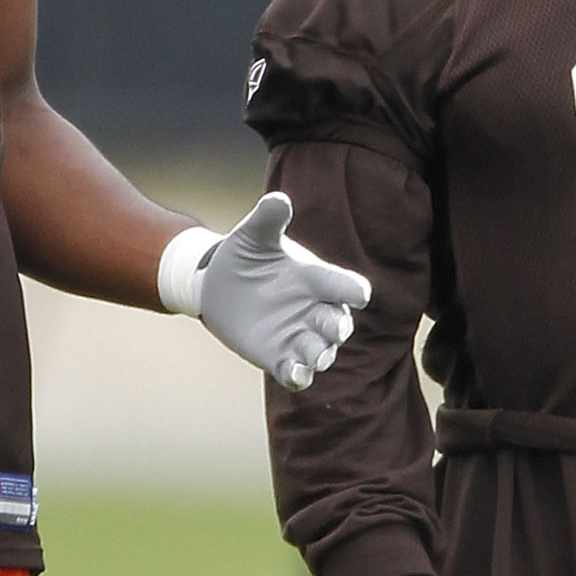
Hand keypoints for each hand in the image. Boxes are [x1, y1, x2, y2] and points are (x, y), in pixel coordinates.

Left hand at [159, 193, 371, 391]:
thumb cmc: (244, 254)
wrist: (217, 283)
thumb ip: (268, 219)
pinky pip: (296, 373)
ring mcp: (298, 336)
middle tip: (334, 330)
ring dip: (320, 355)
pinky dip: (299, 376)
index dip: (352, 290)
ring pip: (320, 352)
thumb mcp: (253, 235)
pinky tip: (295, 374)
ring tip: (314, 357)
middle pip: (338, 324)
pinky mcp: (279, 357)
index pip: (344, 286)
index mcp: (316, 279)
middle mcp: (314, 310)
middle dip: (337, 328)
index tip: (358, 295)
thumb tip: (278, 200)